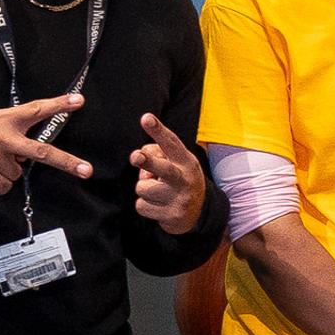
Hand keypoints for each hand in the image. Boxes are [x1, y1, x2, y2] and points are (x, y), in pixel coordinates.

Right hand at [0, 94, 91, 197]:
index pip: (34, 110)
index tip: (78, 100)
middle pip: (41, 151)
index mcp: (1, 119)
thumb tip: (24, 150)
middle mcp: (1, 137)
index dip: (58, 105)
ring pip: (17, 173)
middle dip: (66, 162)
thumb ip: (5, 130)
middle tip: (86, 169)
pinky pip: (4, 186)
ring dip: (5, 172)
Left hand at [131, 113, 207, 233]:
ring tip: (158, 191)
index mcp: (186, 162)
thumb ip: (157, 153)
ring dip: (144, 189)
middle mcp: (184, 179)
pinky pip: (141, 206)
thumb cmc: (179, 179)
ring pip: (142, 188)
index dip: (158, 130)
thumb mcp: (176, 162)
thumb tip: (139, 157)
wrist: (198, 213)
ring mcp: (179, 199)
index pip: (170, 143)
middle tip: (136, 156)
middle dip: (148, 162)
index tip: (146, 118)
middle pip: (162, 168)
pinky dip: (145, 205)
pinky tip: (158, 205)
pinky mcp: (171, 216)